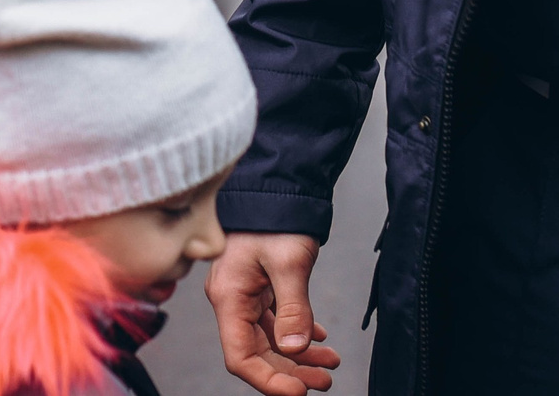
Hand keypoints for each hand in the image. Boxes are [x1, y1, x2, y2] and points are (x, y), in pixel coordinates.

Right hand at [207, 232, 341, 394]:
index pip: (241, 357)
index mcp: (229, 296)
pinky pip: (274, 319)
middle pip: (256, 352)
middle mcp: (232, 298)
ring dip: (298, 354)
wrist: (279, 183)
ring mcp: (244, 292)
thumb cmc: (276, 216)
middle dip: (290, 371)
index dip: (269, 380)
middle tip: (324, 381)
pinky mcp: (258, 284)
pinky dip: (296, 332)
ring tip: (329, 362)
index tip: (300, 392)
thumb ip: (292, 308)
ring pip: (268, 338)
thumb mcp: (289, 262)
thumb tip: (295, 348)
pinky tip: (318, 338)